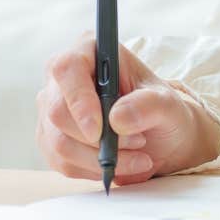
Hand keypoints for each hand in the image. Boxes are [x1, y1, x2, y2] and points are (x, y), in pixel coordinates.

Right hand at [36, 32, 219, 185]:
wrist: (159, 134)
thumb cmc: (161, 109)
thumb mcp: (169, 104)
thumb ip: (149, 105)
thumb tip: (117, 118)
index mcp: (89, 50)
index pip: (67, 68)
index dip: (79, 100)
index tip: (99, 130)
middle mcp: (63, 77)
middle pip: (58, 112)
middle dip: (99, 139)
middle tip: (137, 142)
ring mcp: (51, 108)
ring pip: (59, 143)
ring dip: (100, 158)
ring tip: (135, 153)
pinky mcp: (50, 138)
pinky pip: (61, 162)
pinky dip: (92, 169)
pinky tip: (116, 162)